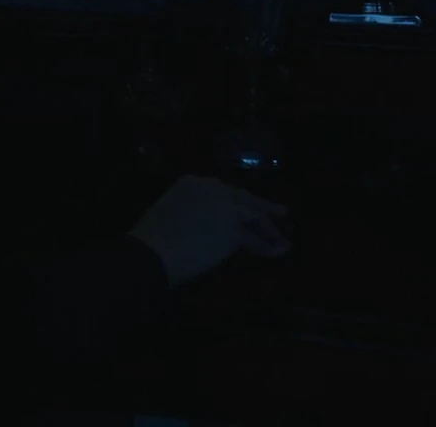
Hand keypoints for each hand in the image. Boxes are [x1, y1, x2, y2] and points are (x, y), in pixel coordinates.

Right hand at [127, 175, 290, 288]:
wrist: (154, 251)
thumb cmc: (152, 237)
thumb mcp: (171, 214)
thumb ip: (192, 213)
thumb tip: (204, 227)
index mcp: (191, 183)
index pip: (222, 191)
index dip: (235, 202)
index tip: (243, 208)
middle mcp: (212, 188)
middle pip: (243, 198)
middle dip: (262, 207)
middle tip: (279, 213)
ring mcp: (226, 207)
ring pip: (254, 216)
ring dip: (269, 230)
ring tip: (283, 240)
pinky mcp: (235, 230)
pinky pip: (255, 240)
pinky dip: (267, 247)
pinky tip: (276, 253)